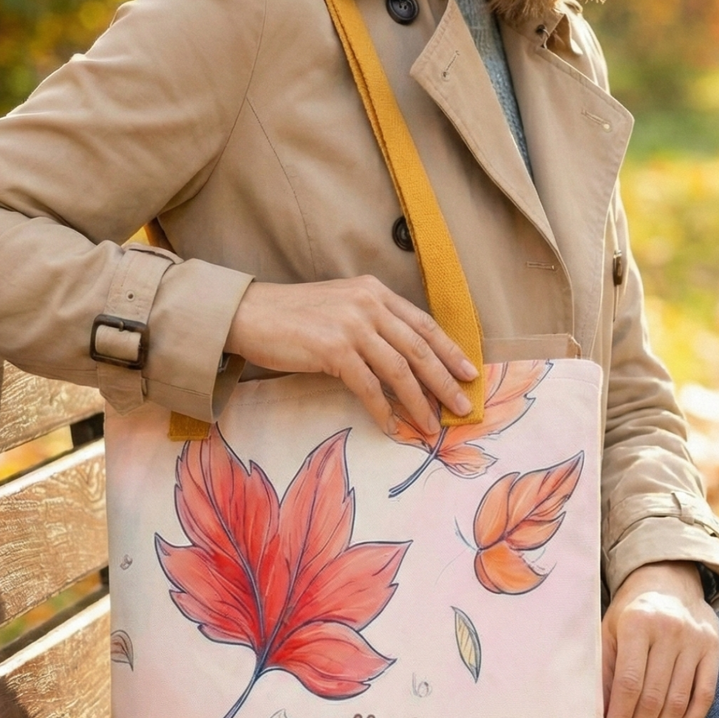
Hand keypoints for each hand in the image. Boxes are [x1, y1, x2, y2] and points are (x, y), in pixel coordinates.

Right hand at [224, 277, 476, 434]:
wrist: (249, 314)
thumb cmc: (294, 316)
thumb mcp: (342, 307)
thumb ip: (373, 323)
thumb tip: (405, 361)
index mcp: (374, 292)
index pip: (423, 324)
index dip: (450, 351)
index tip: (469, 373)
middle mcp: (368, 304)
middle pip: (419, 348)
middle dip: (445, 381)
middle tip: (462, 406)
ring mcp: (351, 325)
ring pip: (399, 370)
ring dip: (419, 401)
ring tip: (432, 424)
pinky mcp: (332, 349)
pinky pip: (367, 386)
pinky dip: (383, 409)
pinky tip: (392, 426)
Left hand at [602, 560, 718, 717]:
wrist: (670, 581)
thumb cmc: (631, 613)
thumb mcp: (608, 630)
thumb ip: (604, 669)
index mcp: (637, 625)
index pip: (628, 684)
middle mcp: (669, 632)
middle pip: (654, 698)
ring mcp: (695, 641)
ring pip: (679, 701)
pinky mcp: (714, 650)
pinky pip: (705, 694)